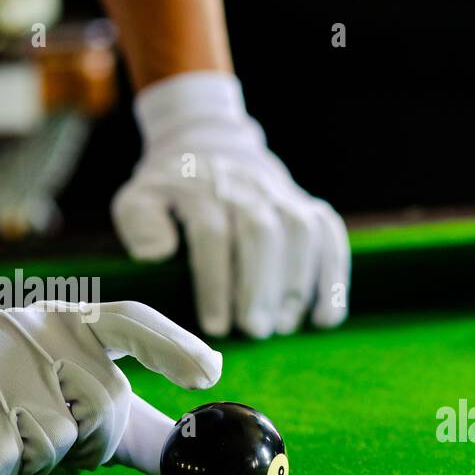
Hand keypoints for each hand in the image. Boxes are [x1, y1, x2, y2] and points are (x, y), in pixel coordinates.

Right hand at [0, 301, 219, 474]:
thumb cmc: (2, 422)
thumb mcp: (72, 416)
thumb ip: (133, 428)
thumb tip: (197, 453)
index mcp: (65, 324)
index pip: (128, 321)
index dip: (171, 345)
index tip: (209, 373)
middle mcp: (28, 327)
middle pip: (105, 405)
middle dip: (86, 446)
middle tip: (40, 442)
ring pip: (56, 442)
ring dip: (35, 467)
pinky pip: (6, 465)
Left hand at [111, 71, 350, 337]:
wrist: (211, 144)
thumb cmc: (172, 189)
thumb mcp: (140, 197)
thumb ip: (140, 223)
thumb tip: (157, 253)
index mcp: (202, 190)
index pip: (212, 236)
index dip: (216, 283)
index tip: (215, 326)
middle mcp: (248, 189)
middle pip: (261, 234)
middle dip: (260, 286)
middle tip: (255, 330)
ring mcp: (284, 196)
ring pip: (300, 234)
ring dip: (297, 283)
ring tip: (286, 326)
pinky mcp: (311, 207)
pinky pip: (331, 238)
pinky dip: (334, 277)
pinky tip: (326, 317)